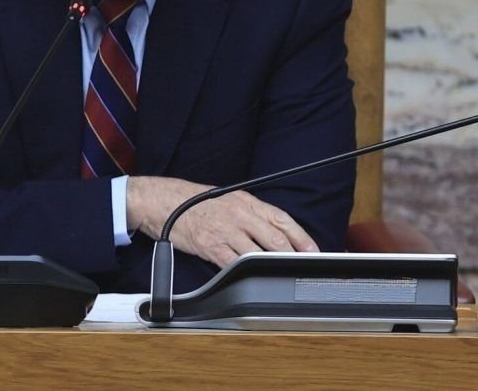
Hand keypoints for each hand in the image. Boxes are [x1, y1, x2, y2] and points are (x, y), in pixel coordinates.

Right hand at [125, 176, 318, 268]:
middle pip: (276, 238)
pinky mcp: (212, 246)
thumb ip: (250, 213)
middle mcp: (239, 215)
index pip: (282, 219)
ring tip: (284, 275)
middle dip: (294, 255)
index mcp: (246, 201)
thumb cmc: (194, 201)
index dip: (301, 236)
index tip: (314, 250)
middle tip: (306, 266)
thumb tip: (273, 230)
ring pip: (258, 252)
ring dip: (273, 265)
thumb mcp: (227, 198)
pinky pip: (234, 263)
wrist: (163, 202)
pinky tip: (254, 278)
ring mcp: (226, 231)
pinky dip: (246, 272)